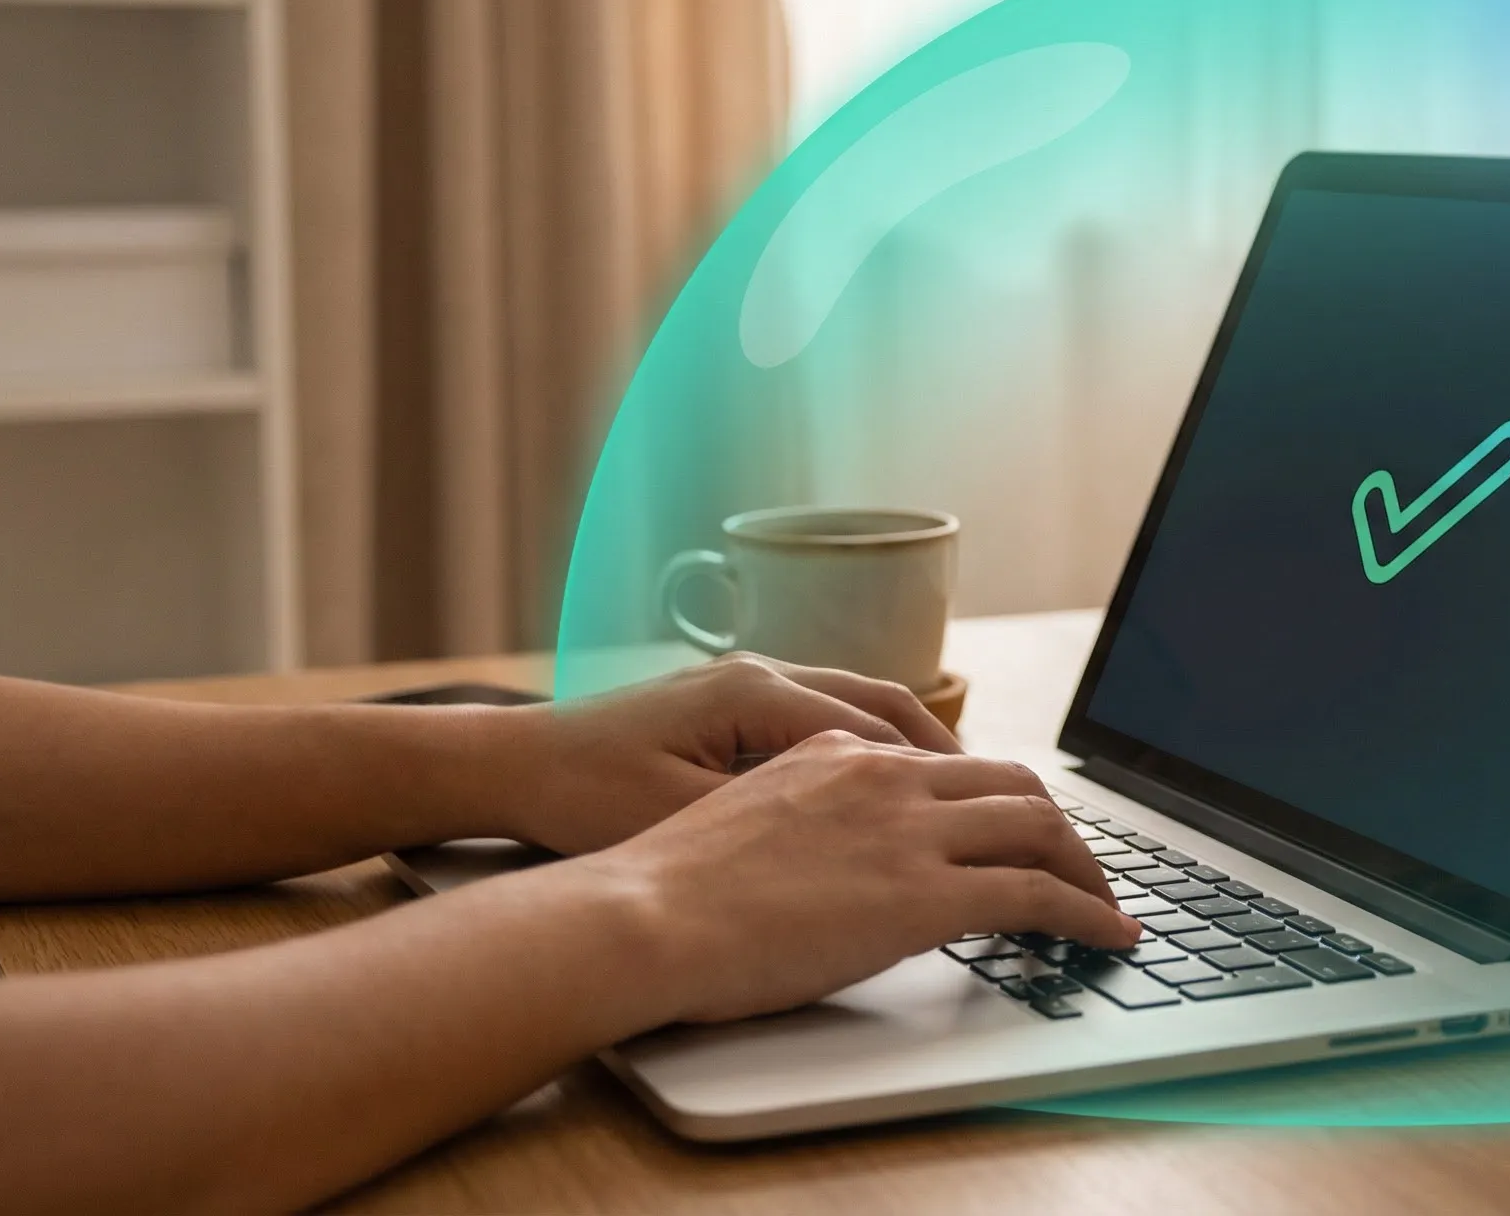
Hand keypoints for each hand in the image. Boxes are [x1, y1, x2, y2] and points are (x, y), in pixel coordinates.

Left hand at [503, 654, 962, 854]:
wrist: (507, 766)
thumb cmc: (581, 797)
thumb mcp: (684, 816)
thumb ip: (776, 816)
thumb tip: (863, 835)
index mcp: (753, 693)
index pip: (876, 730)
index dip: (938, 778)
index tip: (985, 816)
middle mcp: (758, 674)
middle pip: (882, 703)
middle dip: (946, 755)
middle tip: (1001, 803)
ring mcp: (744, 685)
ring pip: (857, 706)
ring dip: (912, 750)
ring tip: (960, 797)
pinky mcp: (727, 706)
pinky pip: (823, 720)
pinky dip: (866, 751)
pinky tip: (882, 792)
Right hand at [578, 731, 1139, 1022]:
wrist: (642, 914)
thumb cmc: (665, 889)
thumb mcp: (743, 818)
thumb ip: (804, 819)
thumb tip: (836, 857)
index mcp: (836, 753)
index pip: (942, 766)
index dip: (990, 802)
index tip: (1009, 833)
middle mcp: (884, 776)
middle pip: (1009, 784)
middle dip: (1057, 826)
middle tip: (1078, 867)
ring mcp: (909, 830)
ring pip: (1038, 827)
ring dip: (1084, 867)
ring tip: (1105, 903)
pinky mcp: (925, 893)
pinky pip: (1038, 893)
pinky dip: (1087, 911)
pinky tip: (1107, 935)